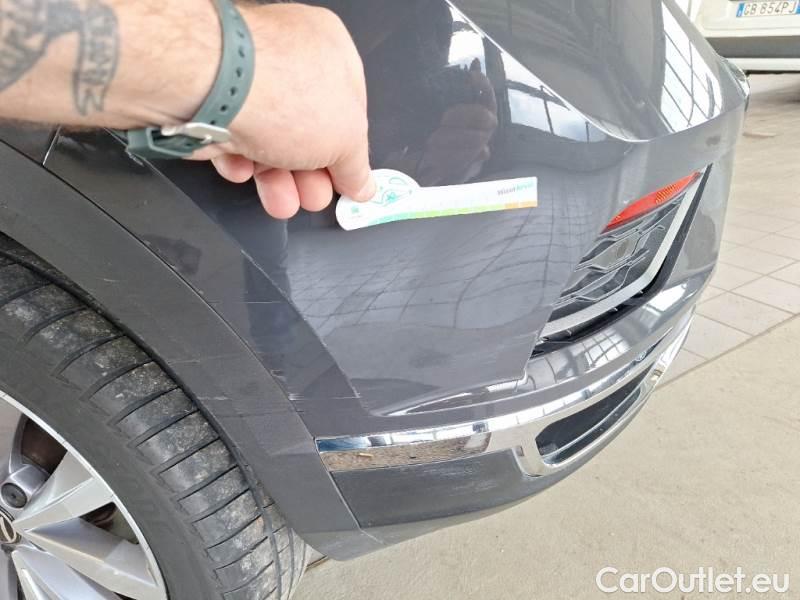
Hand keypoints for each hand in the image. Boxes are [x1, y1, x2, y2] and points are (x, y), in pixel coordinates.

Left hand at [192, 4, 375, 218]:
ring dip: (278, 178)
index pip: (349, 109)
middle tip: (313, 199)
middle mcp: (289, 58)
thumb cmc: (287, 96)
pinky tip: (244, 172)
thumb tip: (365, 186)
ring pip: (270, 138)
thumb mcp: (346, 140)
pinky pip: (234, 136)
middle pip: (309, 129)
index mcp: (331, 51)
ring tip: (281, 202)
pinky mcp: (214, 98)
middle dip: (311, 174)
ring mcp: (248, 77)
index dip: (347, 151)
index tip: (346, 183)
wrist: (213, 89)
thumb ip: (356, 167)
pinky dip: (241, 160)